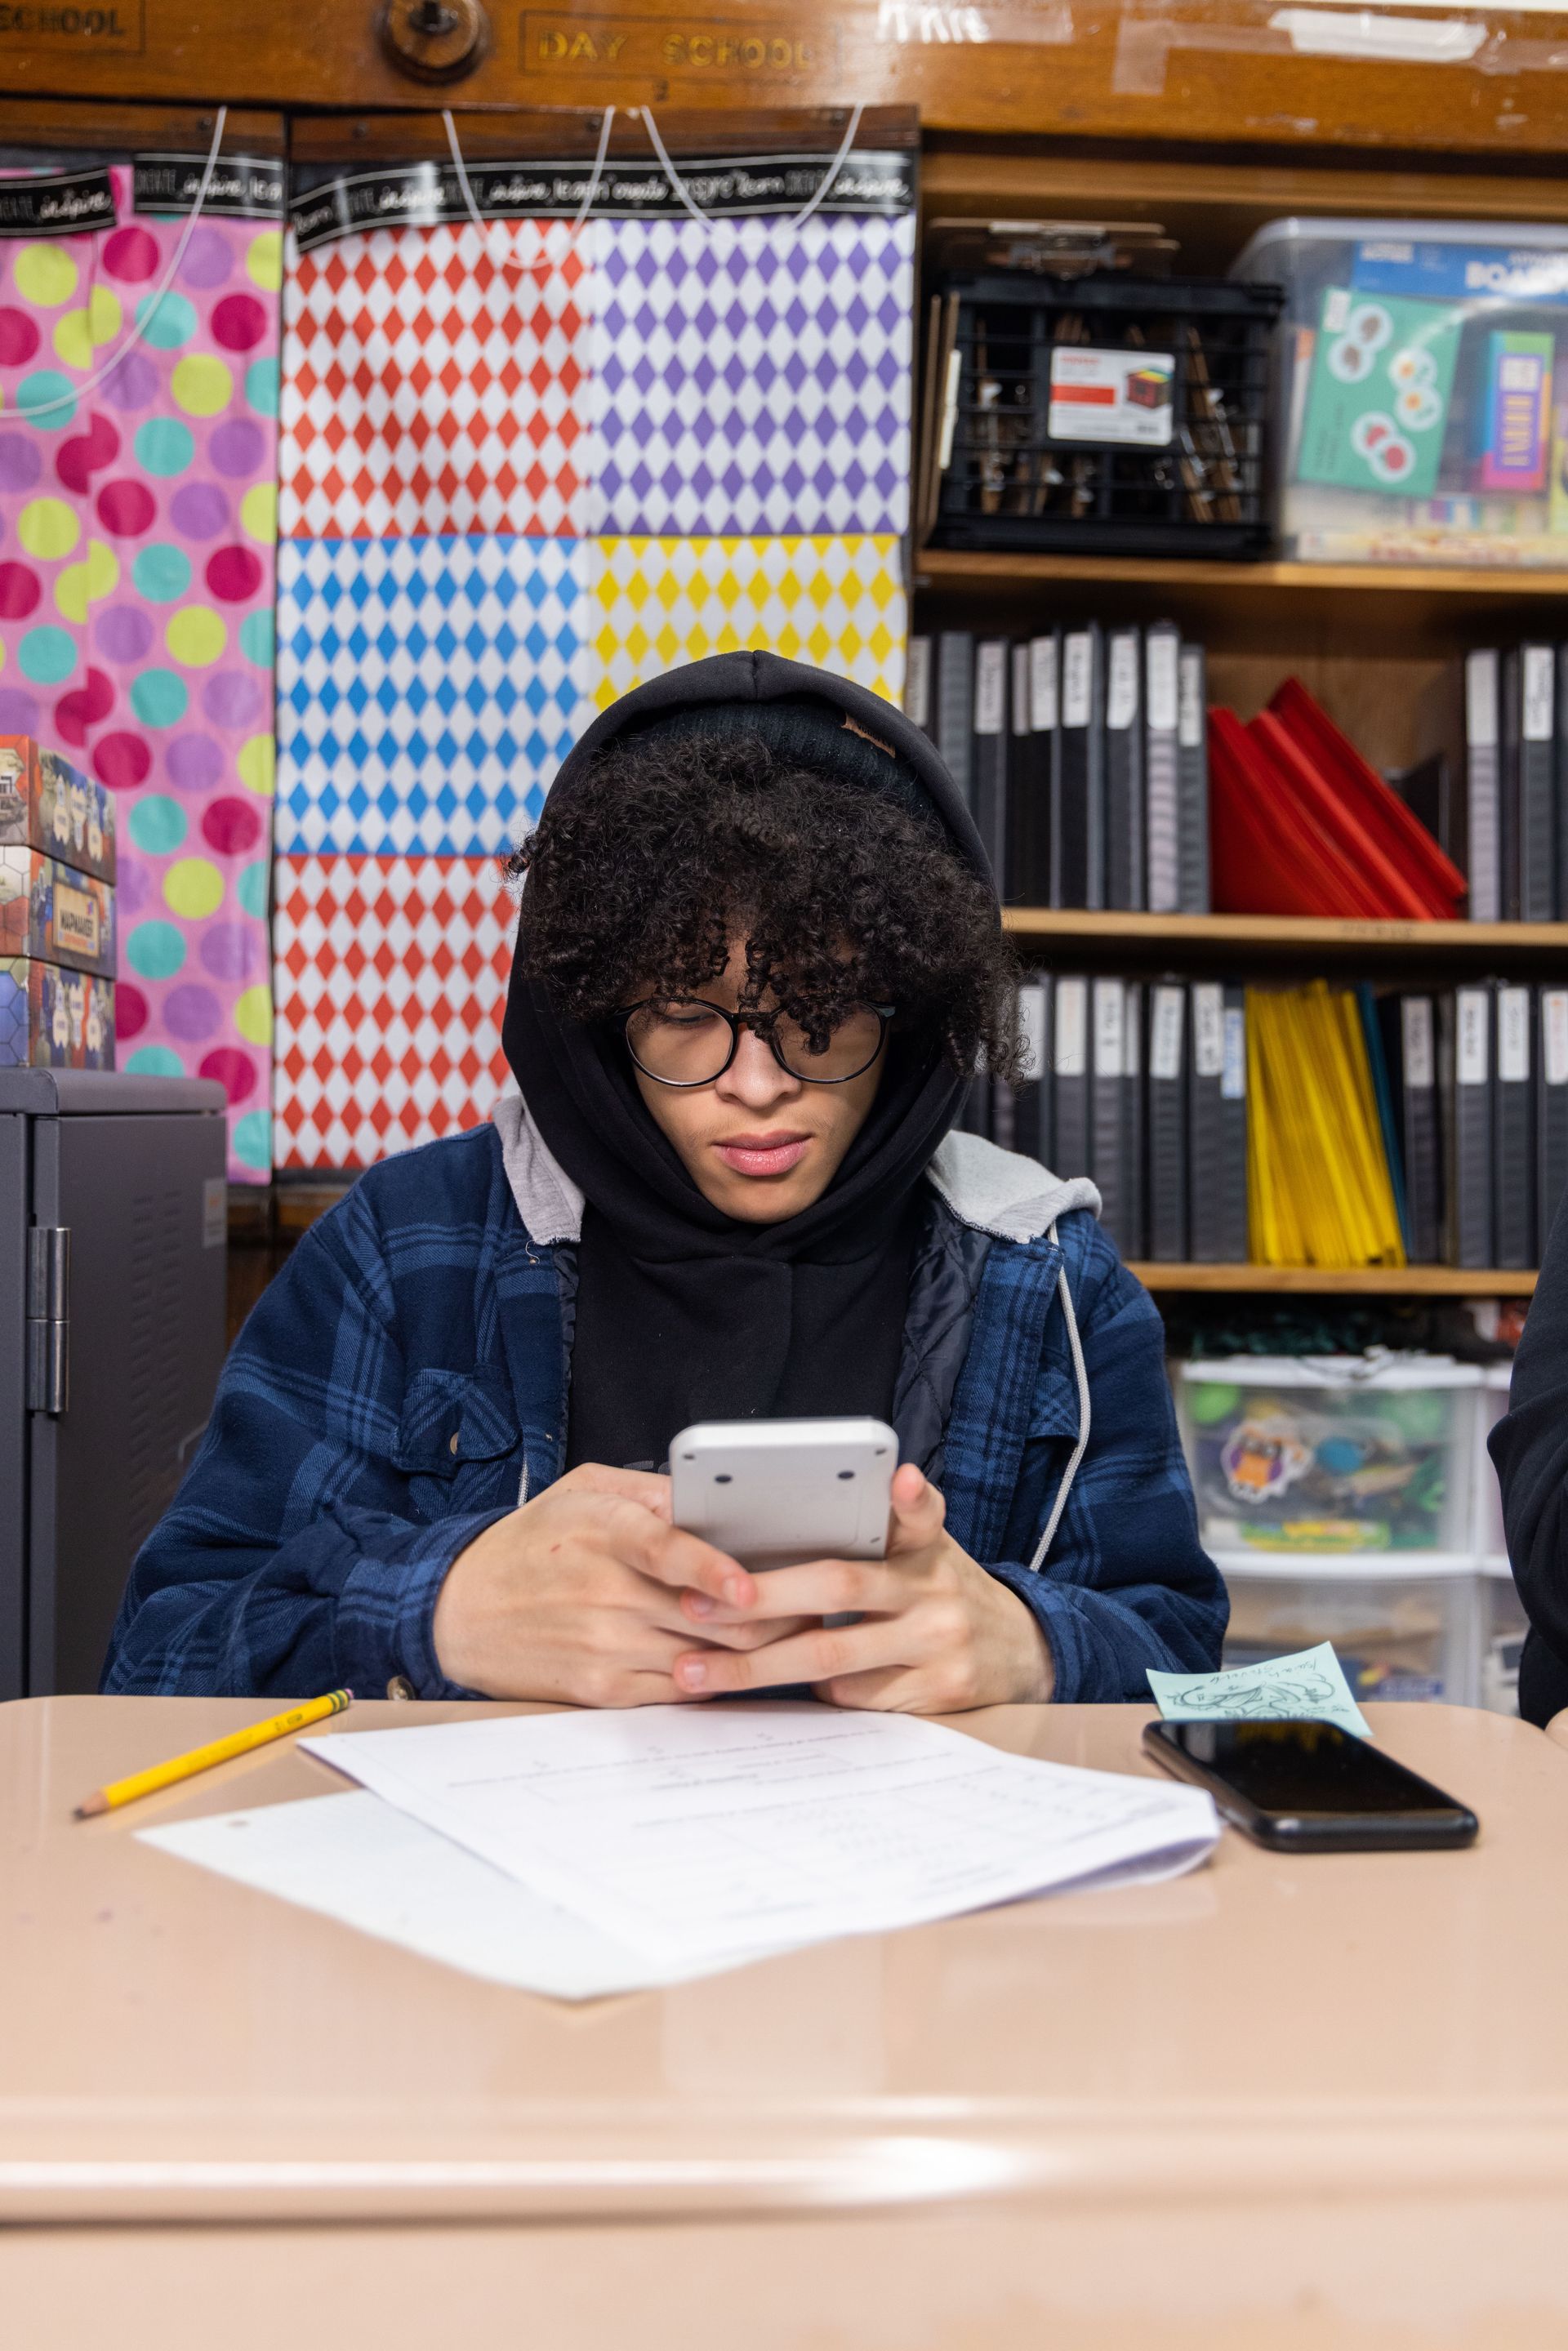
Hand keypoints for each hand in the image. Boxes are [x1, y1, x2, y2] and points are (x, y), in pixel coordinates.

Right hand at [432, 1463, 810, 1704]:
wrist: (460, 1610)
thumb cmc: (532, 1542)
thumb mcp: (583, 1491)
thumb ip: (650, 1492)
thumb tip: (715, 1495)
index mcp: (603, 1531)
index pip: (666, 1549)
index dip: (714, 1569)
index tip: (751, 1583)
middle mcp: (605, 1592)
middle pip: (707, 1615)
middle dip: (770, 1613)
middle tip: (815, 1601)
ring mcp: (604, 1646)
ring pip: (704, 1657)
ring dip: (755, 1649)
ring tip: (793, 1630)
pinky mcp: (602, 1688)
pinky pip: (679, 1689)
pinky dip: (717, 1677)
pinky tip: (740, 1662)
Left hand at [668, 1463, 1055, 1713]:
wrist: (1022, 1654)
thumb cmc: (939, 1592)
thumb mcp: (924, 1549)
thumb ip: (879, 1528)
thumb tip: (794, 1514)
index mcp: (927, 1545)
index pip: (922, 1513)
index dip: (911, 1496)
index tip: (900, 1479)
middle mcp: (936, 1590)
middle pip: (840, 1587)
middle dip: (761, 1598)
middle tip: (697, 1605)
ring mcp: (939, 1645)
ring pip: (832, 1655)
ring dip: (757, 1664)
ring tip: (697, 1669)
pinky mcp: (938, 1693)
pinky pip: (852, 1696)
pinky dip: (808, 1690)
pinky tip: (774, 1686)